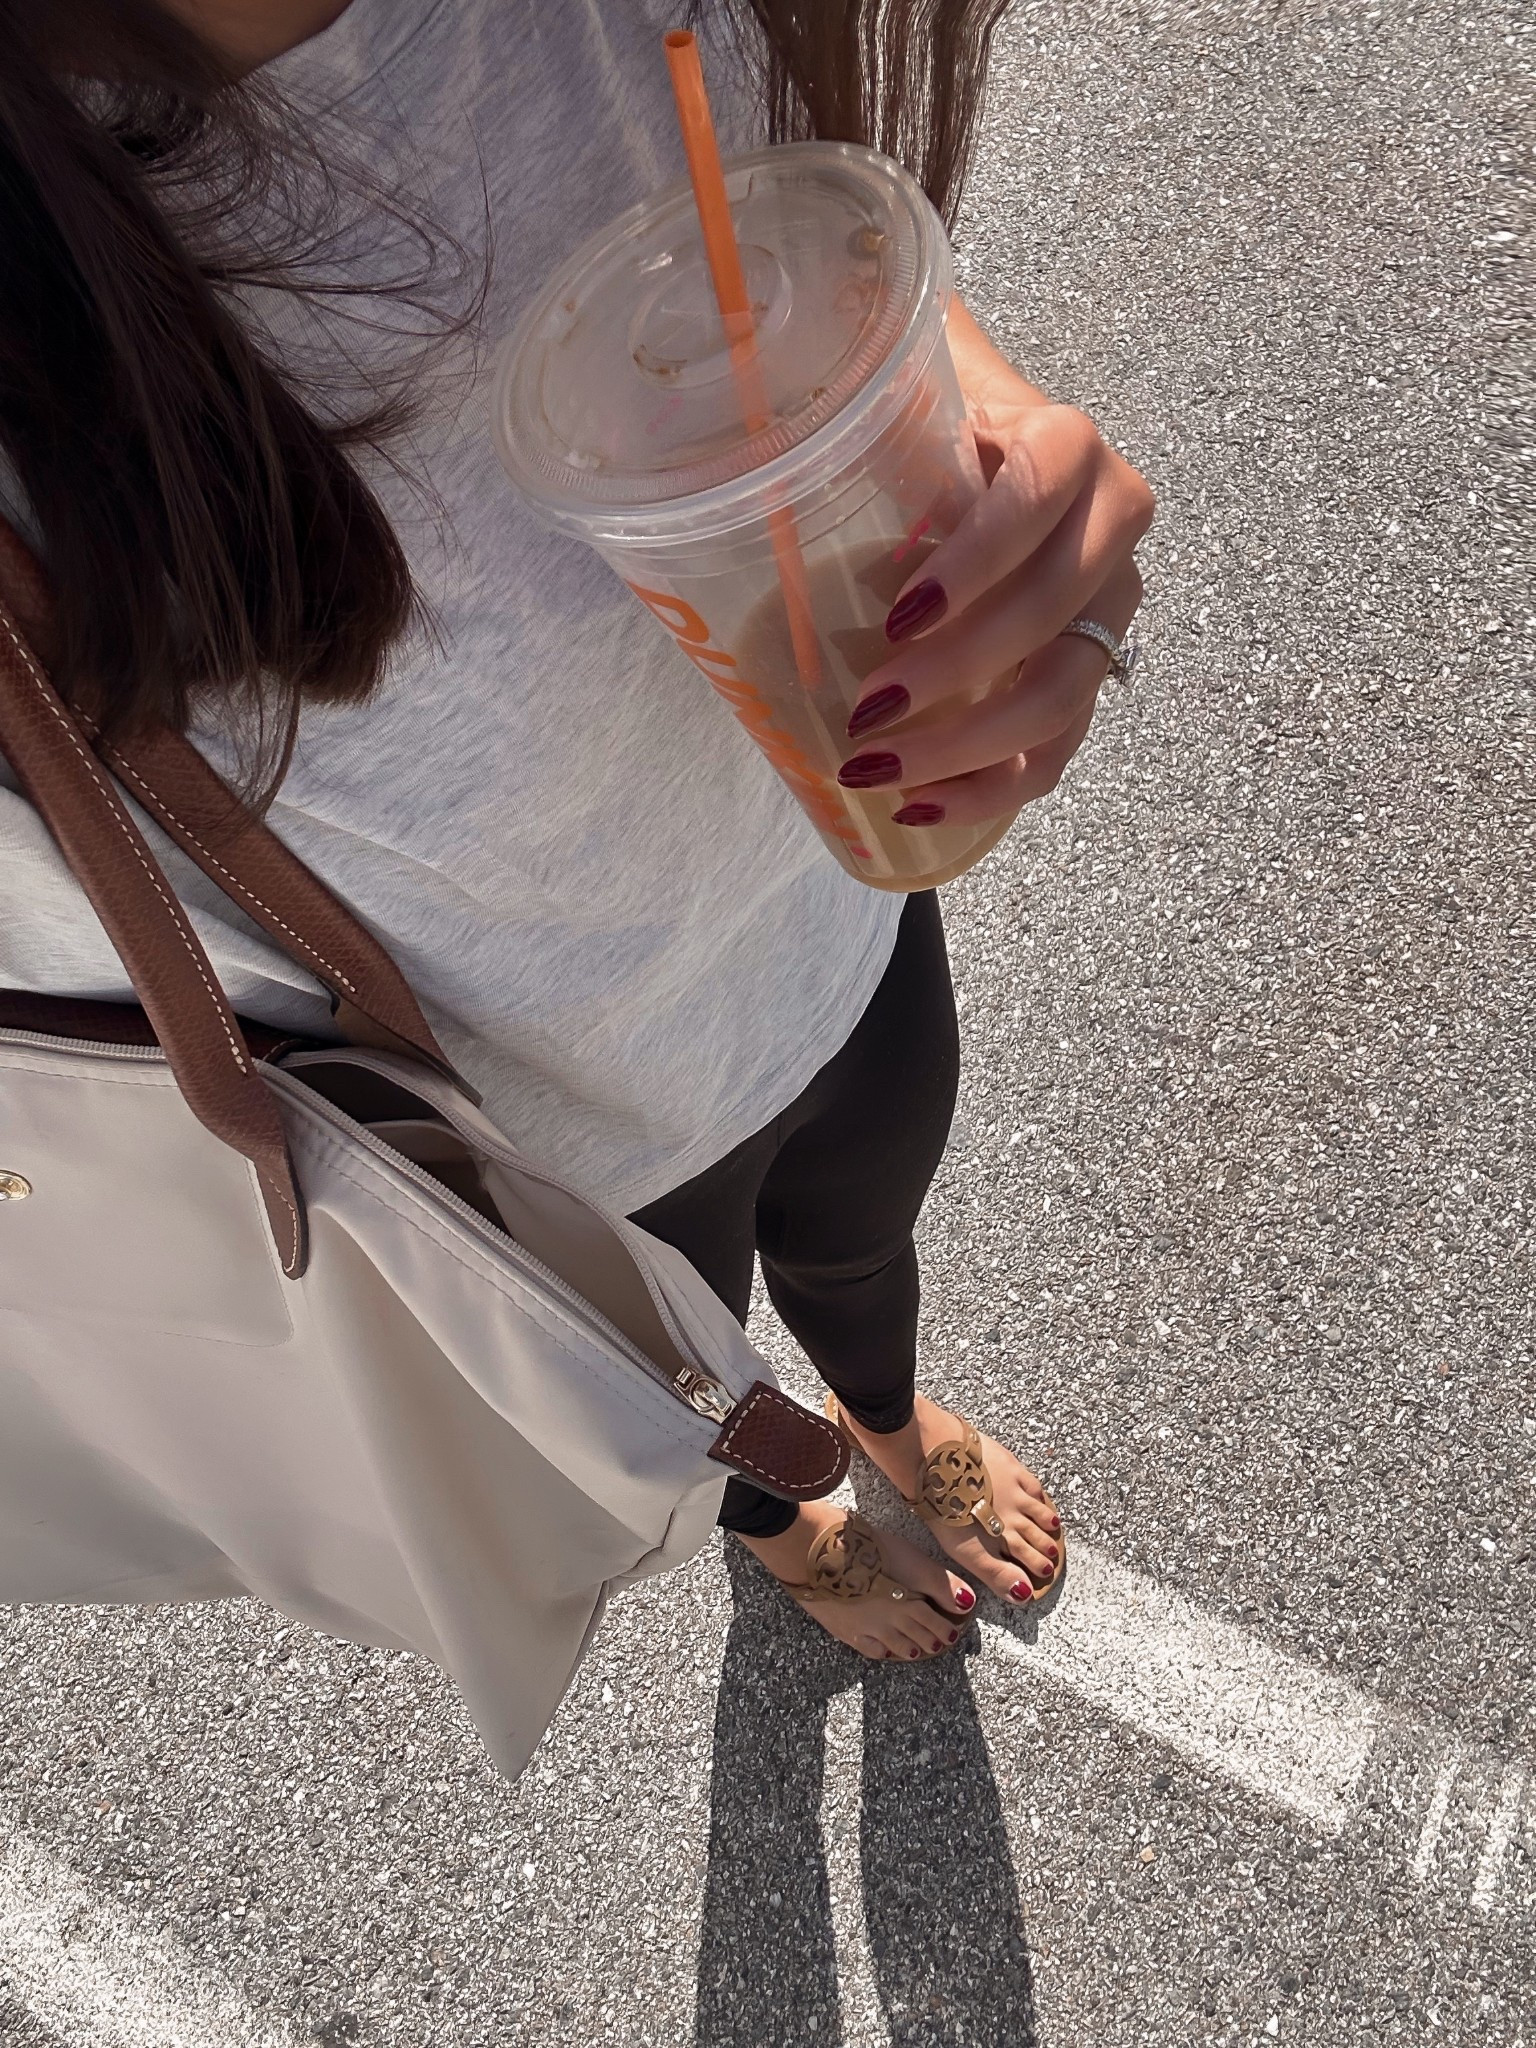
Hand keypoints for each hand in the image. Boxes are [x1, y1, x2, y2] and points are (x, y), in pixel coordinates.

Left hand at [840, 309, 1154, 827]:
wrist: (987, 439)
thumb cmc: (927, 426)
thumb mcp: (904, 411)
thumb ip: (864, 428)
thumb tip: (754, 473)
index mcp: (1067, 446)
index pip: (1035, 501)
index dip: (973, 564)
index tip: (898, 615)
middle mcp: (1109, 525)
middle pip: (1050, 616)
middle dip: (954, 675)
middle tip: (866, 714)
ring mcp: (1107, 606)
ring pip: (1062, 697)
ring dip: (967, 749)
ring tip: (878, 772)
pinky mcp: (1090, 670)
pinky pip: (1058, 748)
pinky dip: (989, 787)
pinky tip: (923, 805)